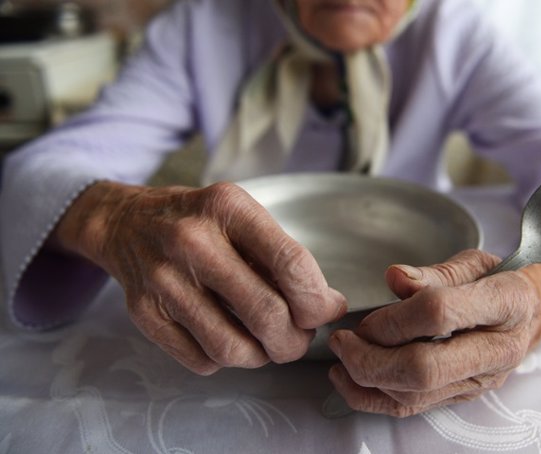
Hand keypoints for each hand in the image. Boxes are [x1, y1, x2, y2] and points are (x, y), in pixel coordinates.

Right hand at [53, 181, 346, 373]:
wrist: (125, 223)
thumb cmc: (198, 221)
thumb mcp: (241, 216)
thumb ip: (282, 257)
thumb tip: (327, 306)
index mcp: (227, 208)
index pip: (290, 263)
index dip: (317, 300)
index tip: (326, 312)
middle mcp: (192, 242)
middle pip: (265, 313)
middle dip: (296, 340)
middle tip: (300, 339)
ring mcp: (163, 280)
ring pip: (232, 347)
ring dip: (263, 356)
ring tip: (268, 344)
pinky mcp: (144, 313)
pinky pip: (201, 360)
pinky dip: (226, 360)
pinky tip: (229, 338)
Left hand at [326, 249, 540, 416]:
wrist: (530, 312)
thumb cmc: (499, 280)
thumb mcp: (474, 262)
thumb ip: (433, 272)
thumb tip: (394, 278)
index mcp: (506, 303)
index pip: (440, 314)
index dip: (393, 318)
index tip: (366, 318)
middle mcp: (497, 350)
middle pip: (424, 368)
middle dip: (371, 359)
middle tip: (343, 341)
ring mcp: (480, 379)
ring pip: (415, 395)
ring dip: (366, 379)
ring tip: (341, 356)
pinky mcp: (462, 395)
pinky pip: (413, 407)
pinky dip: (373, 399)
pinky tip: (349, 380)